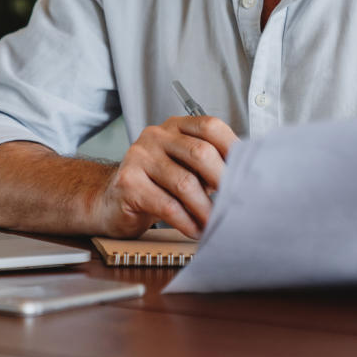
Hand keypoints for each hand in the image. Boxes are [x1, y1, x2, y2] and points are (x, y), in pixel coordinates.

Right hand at [93, 115, 237, 239]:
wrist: (111, 202)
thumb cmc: (156, 185)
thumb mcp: (184, 168)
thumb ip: (208, 166)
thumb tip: (244, 177)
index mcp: (175, 127)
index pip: (210, 126)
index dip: (231, 148)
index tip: (245, 171)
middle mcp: (156, 136)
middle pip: (200, 152)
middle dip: (222, 181)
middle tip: (234, 202)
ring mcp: (139, 156)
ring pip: (185, 183)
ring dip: (205, 209)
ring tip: (214, 223)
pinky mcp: (129, 182)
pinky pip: (167, 205)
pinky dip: (186, 222)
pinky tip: (194, 230)